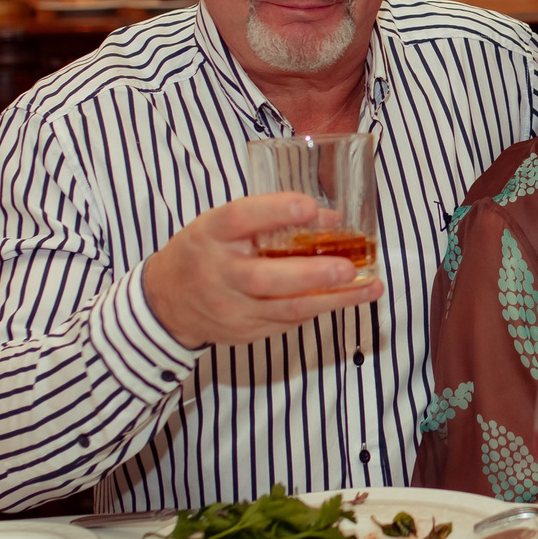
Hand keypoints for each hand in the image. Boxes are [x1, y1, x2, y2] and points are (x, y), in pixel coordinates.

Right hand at [142, 192, 385, 349]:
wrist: (168, 303)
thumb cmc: (205, 252)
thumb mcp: (222, 225)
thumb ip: (268, 218)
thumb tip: (331, 219)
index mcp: (210, 235)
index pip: (238, 219)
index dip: (274, 212)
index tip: (309, 207)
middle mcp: (219, 273)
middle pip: (264, 278)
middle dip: (311, 275)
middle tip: (348, 268)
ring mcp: (232, 308)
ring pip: (286, 309)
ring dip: (333, 299)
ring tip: (369, 288)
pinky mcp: (245, 332)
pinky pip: (288, 322)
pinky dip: (319, 309)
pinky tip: (346, 298)